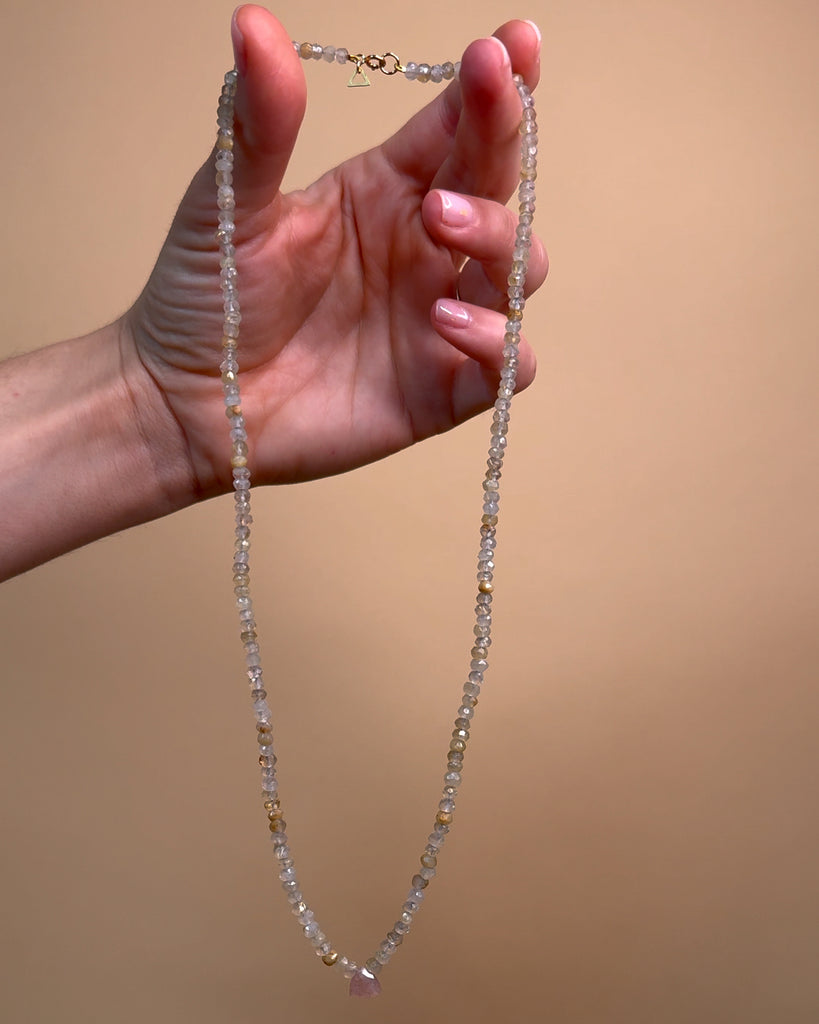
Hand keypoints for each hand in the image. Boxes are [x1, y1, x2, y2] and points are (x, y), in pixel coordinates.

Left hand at [124, 5, 546, 496]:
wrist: (187, 402)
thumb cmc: (209, 300)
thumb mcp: (229, 204)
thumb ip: (260, 123)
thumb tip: (253, 22)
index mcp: (384, 192)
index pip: (458, 128)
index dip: (494, 86)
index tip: (509, 44)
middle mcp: (424, 250)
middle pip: (499, 187)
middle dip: (505, 141)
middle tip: (480, 110)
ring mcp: (437, 320)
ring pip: (519, 270)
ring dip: (500, 239)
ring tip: (439, 226)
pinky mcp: (440, 389)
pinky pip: (506, 365)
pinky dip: (498, 342)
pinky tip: (447, 322)